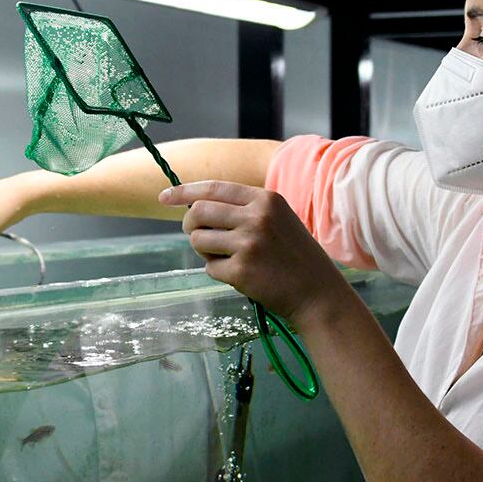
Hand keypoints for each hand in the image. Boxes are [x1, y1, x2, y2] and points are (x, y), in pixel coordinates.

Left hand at [158, 181, 351, 324]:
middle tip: (198, 236)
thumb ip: (244, 210)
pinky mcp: (241, 271)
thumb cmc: (295, 257)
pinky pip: (210, 267)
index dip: (184, 191)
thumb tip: (196, 207)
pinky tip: (241, 276)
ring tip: (228, 258)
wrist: (318, 293)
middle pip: (198, 212)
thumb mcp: (278, 220)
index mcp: (265, 200)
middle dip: (189, 224)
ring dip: (205, 250)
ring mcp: (248, 244)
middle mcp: (256, 217)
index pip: (213, 188)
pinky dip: (219, 272)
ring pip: (197, 240)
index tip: (165, 197)